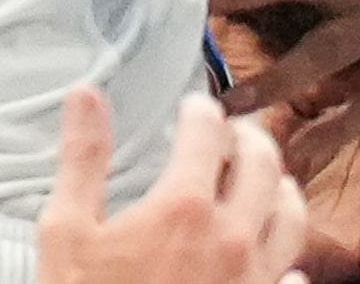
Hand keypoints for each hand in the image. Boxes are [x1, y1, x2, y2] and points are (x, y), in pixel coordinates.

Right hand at [36, 87, 307, 283]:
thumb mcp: (66, 234)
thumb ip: (82, 159)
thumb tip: (85, 94)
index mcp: (186, 207)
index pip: (208, 132)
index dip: (200, 112)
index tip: (193, 108)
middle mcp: (233, 237)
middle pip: (264, 163)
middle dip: (249, 138)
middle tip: (234, 134)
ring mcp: (255, 278)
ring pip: (292, 216)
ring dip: (279, 189)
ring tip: (264, 182)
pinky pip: (293, 277)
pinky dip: (286, 259)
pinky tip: (274, 257)